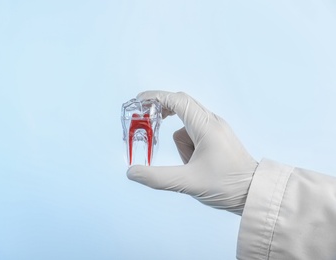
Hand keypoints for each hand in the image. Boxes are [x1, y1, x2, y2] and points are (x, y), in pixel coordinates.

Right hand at [126, 91, 257, 214]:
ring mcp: (216, 129)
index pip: (178, 101)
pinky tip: (196, 165)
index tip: (138, 101)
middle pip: (181, 107)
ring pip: (186, 127)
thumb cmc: (227, 186)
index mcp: (206, 127)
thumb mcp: (188, 183)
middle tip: (148, 126)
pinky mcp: (217, 138)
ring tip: (190, 166)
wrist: (255, 193)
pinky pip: (194, 134)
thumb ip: (157, 178)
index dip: (156, 97)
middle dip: (163, 115)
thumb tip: (131, 172)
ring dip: (181, 144)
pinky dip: (188, 146)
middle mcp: (212, 122)